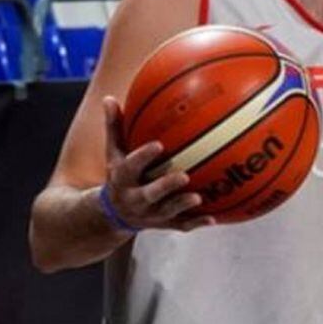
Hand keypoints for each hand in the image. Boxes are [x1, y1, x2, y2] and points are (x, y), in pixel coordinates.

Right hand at [101, 96, 215, 232]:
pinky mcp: (162, 224)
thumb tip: (108, 97)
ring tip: (200, 197)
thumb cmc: (120, 172)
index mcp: (122, 178)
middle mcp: (134, 198)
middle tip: (184, 175)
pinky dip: (196, 222)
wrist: (112, 213)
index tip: (159, 145)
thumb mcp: (113, 152)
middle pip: (148, 194)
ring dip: (182, 206)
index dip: (143, 157)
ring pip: (166, 212)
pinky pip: (181, 225)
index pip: (130, 167)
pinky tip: (214, 218)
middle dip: (165, 186)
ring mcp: (149, 214)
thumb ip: (114, 126)